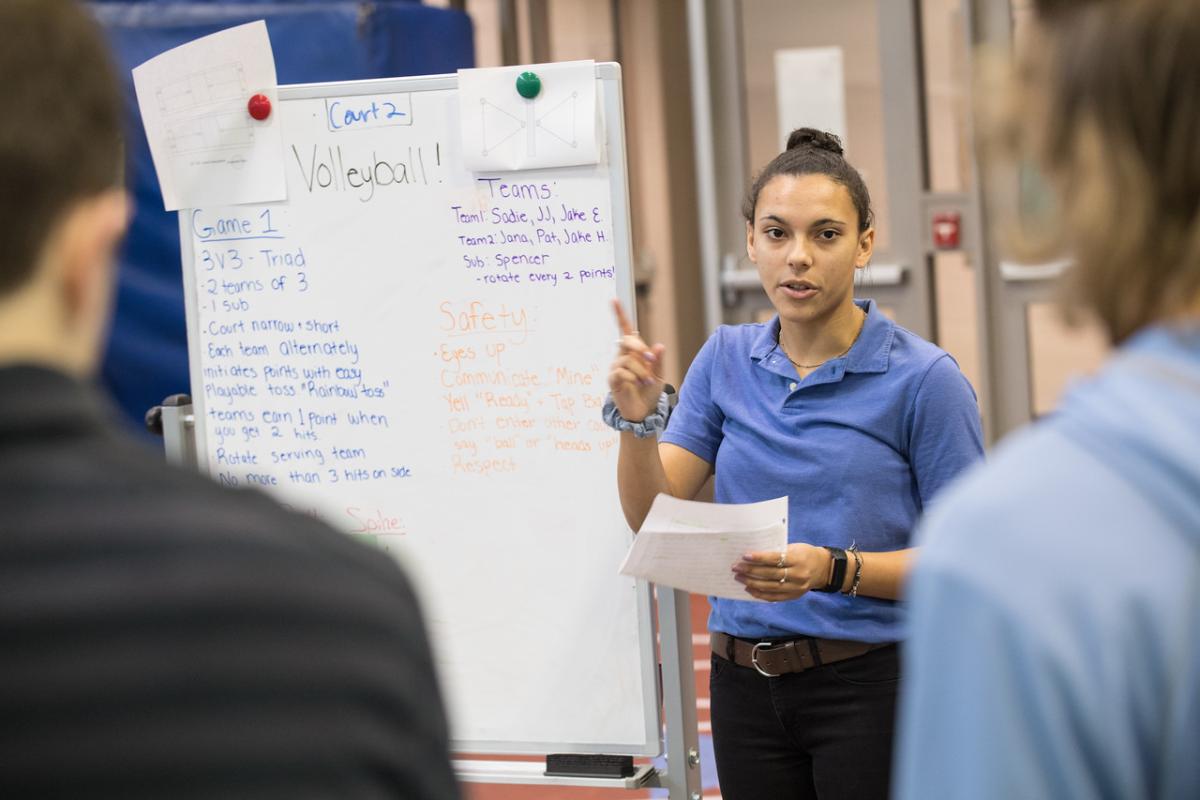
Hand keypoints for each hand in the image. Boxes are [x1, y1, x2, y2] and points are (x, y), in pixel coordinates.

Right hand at [607, 299, 665, 422]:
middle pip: (627, 341)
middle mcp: (623, 357)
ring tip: (647, 382)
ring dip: (641, 371)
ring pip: (627, 360)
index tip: (613, 300)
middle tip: (651, 361)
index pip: (625, 330)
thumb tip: (659, 346)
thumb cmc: (649, 392)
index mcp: (634, 352)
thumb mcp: (659, 375)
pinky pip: (621, 372)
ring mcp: (616, 368)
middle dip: (640, 348)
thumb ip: (658, 361)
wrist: (643, 412)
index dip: (619, 315)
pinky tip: (636, 385)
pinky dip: (632, 378)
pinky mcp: (612, 380)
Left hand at [732, 543, 831, 601]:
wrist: (824, 569)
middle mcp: (797, 575)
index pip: (775, 559)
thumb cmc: (805, 554)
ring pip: (770, 587)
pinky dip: (760, 594)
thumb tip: (754, 556)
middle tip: (736, 567)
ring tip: (739, 578)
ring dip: (752, 583)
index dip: (759, 558)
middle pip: (770, 574)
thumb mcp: (795, 548)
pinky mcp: (794, 596)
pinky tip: (749, 589)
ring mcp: (796, 587)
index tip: (745, 556)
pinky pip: (774, 597)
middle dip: (750, 571)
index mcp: (797, 559)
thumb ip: (778, 552)